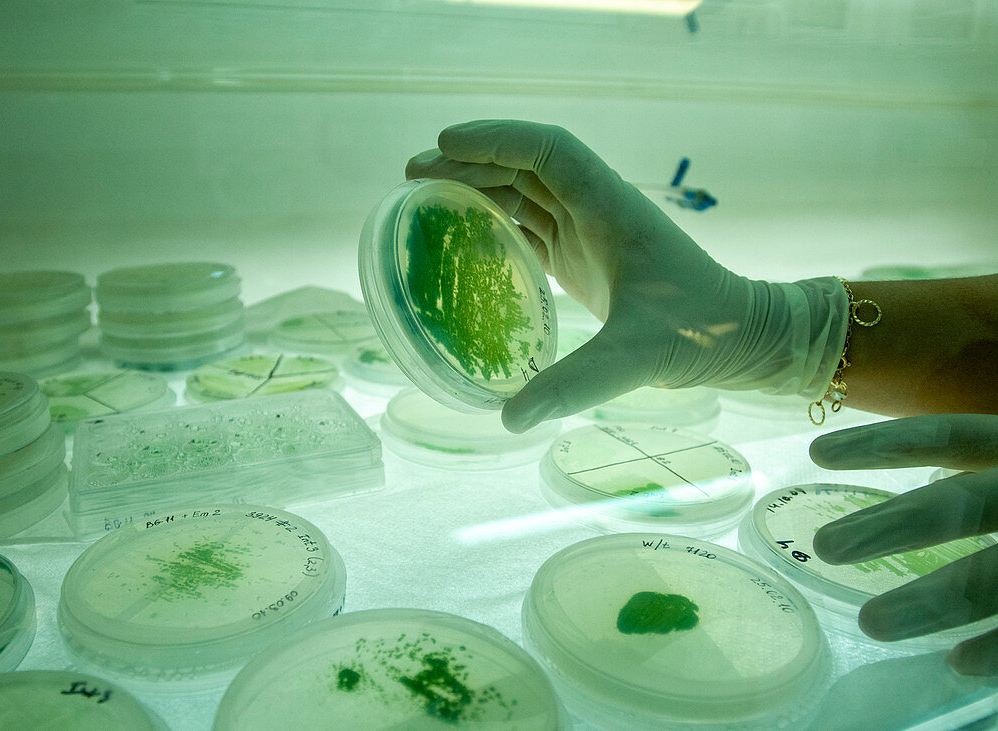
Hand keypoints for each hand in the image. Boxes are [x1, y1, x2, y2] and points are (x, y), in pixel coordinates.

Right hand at [406, 120, 846, 431]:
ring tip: (426, 198)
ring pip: (526, 192)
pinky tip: (467, 238)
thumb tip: (509, 418)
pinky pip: (533, 226)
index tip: (441, 148)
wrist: (741, 337)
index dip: (493, 140)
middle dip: (470, 162)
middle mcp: (597, 209)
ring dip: (479, 187)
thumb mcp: (636, 357)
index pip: (546, 150)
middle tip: (412, 177)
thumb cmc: (700, 331)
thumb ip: (574, 384)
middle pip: (525, 166)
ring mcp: (592, 233)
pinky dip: (497, 222)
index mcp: (610, 208)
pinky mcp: (588, 259)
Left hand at [811, 414, 997, 674]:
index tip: (817, 453)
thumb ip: (988, 466)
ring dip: (935, 600)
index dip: (882, 442)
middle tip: (826, 547)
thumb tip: (925, 477)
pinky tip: (964, 667)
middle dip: (892, 525)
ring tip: (873, 624)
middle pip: (962, 502)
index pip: (948, 435)